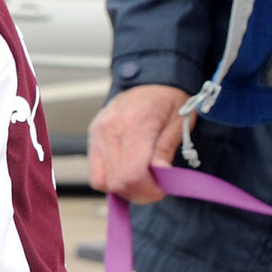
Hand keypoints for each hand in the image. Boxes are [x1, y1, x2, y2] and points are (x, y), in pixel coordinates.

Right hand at [89, 82, 191, 203]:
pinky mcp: (92, 137)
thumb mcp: (180, 122)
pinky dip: (111, 178)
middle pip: (115, 181)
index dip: (147, 190)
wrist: (153, 78)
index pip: (132, 174)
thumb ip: (166, 150)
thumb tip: (161, 175)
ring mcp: (97, 133)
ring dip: (122, 188)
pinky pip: (95, 170)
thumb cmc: (169, 98)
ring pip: (101, 180)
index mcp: (135, 124)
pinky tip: (128, 172)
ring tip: (141, 180)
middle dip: (137, 193)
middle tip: (154, 188)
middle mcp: (110, 129)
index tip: (161, 190)